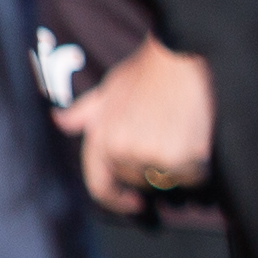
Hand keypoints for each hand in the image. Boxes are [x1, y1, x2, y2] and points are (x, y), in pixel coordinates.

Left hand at [53, 41, 213, 215]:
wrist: (178, 55)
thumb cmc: (144, 71)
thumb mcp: (107, 90)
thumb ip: (83, 112)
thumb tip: (59, 121)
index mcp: (101, 139)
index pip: (100, 187)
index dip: (117, 201)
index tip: (135, 202)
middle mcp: (123, 151)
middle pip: (140, 181)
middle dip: (152, 167)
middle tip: (167, 137)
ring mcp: (152, 155)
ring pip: (168, 179)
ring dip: (178, 165)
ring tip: (182, 132)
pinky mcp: (183, 156)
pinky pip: (193, 176)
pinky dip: (198, 164)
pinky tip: (197, 137)